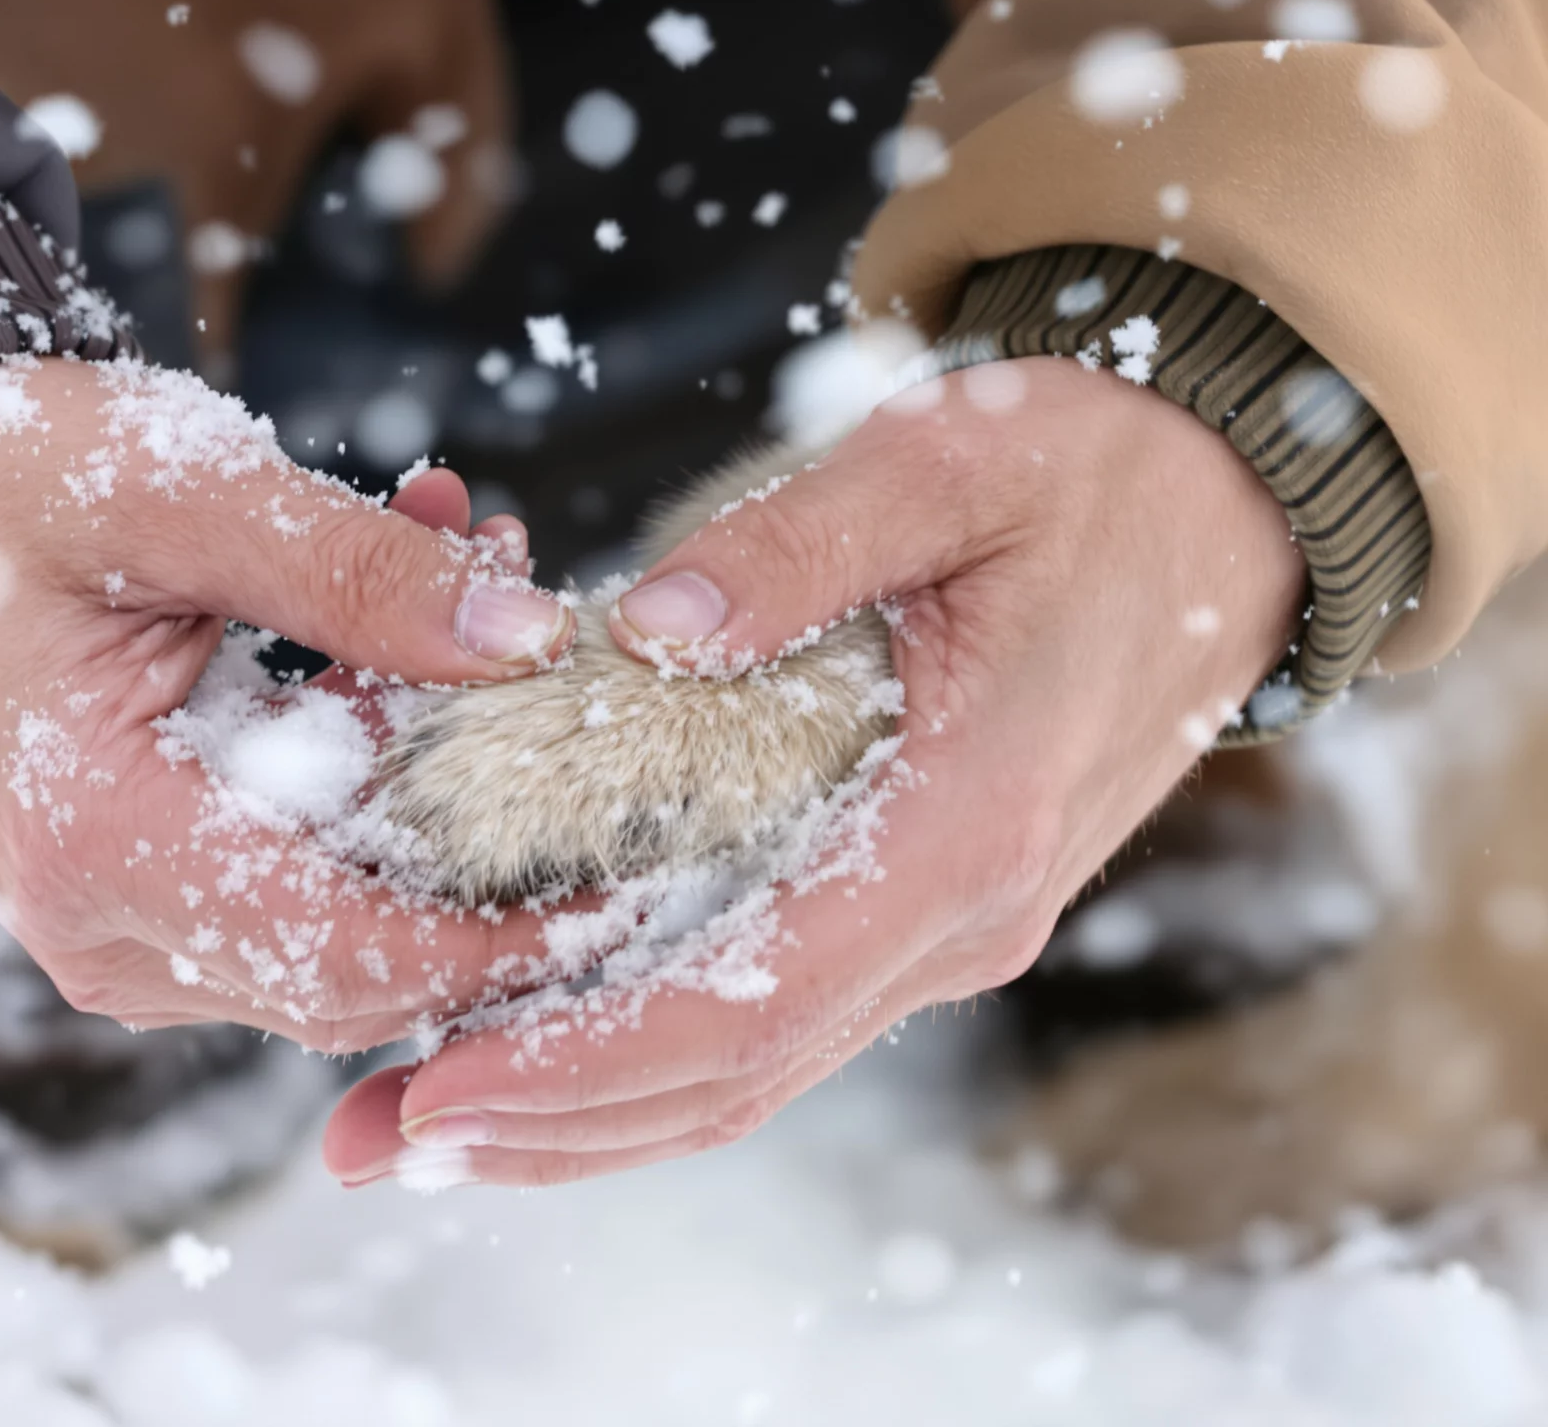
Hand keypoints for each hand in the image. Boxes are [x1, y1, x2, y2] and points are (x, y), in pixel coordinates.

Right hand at [0, 356, 575, 1051]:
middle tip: (584, 685)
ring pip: (340, 910)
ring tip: (487, 575)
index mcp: (101, 843)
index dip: (509, 930)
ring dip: (437, 767)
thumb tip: (533, 634)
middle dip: (494, 830)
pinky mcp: (141, 881)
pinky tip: (413, 611)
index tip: (631, 856)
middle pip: (366, 958)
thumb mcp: (174, 491)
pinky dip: (371, 756)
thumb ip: (354, 570)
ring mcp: (119, 917)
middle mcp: (104, 924)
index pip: (354, 957)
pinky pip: (293, 863)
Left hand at [324, 356, 1305, 1183]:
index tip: (434, 1084)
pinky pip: (787, 1008)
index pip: (749, 998)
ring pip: (757, 1063)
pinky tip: (560, 1039)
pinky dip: (664, 1046)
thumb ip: (796, 547)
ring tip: (430, 1119)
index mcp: (964, 822)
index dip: (578, 1058)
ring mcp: (956, 918)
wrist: (1225, 502)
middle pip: (734, 1071)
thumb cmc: (1083, 468)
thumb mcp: (941, 462)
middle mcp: (964, 911)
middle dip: (546, 1117)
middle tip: (373, 1136)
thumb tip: (647, 636)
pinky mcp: (933, 894)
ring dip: (591, 1105)